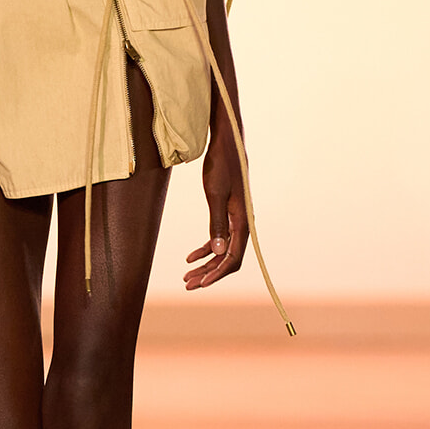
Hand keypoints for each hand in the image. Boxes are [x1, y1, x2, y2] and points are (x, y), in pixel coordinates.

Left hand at [184, 123, 249, 290]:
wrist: (227, 144)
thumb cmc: (221, 165)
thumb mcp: (215, 193)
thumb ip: (217, 223)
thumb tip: (220, 252)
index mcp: (242, 220)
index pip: (233, 257)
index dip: (217, 273)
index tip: (200, 283)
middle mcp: (242, 223)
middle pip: (228, 258)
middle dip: (208, 273)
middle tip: (188, 284)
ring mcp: (236, 218)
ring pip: (223, 250)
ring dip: (206, 264)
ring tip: (187, 274)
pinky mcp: (229, 212)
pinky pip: (219, 238)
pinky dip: (206, 249)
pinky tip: (191, 256)